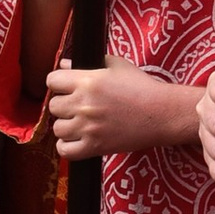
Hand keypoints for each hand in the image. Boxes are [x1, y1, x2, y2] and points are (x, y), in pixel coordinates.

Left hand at [47, 63, 201, 160]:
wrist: (162, 113)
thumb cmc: (142, 87)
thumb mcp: (117, 66)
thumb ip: (87, 63)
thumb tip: (64, 63)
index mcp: (87, 81)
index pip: (52, 80)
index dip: (58, 83)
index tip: (66, 87)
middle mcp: (84, 104)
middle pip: (53, 106)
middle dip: (64, 105)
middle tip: (78, 106)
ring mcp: (88, 128)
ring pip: (57, 129)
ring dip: (67, 126)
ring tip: (81, 123)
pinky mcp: (95, 147)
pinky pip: (65, 150)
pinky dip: (67, 146)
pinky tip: (77, 139)